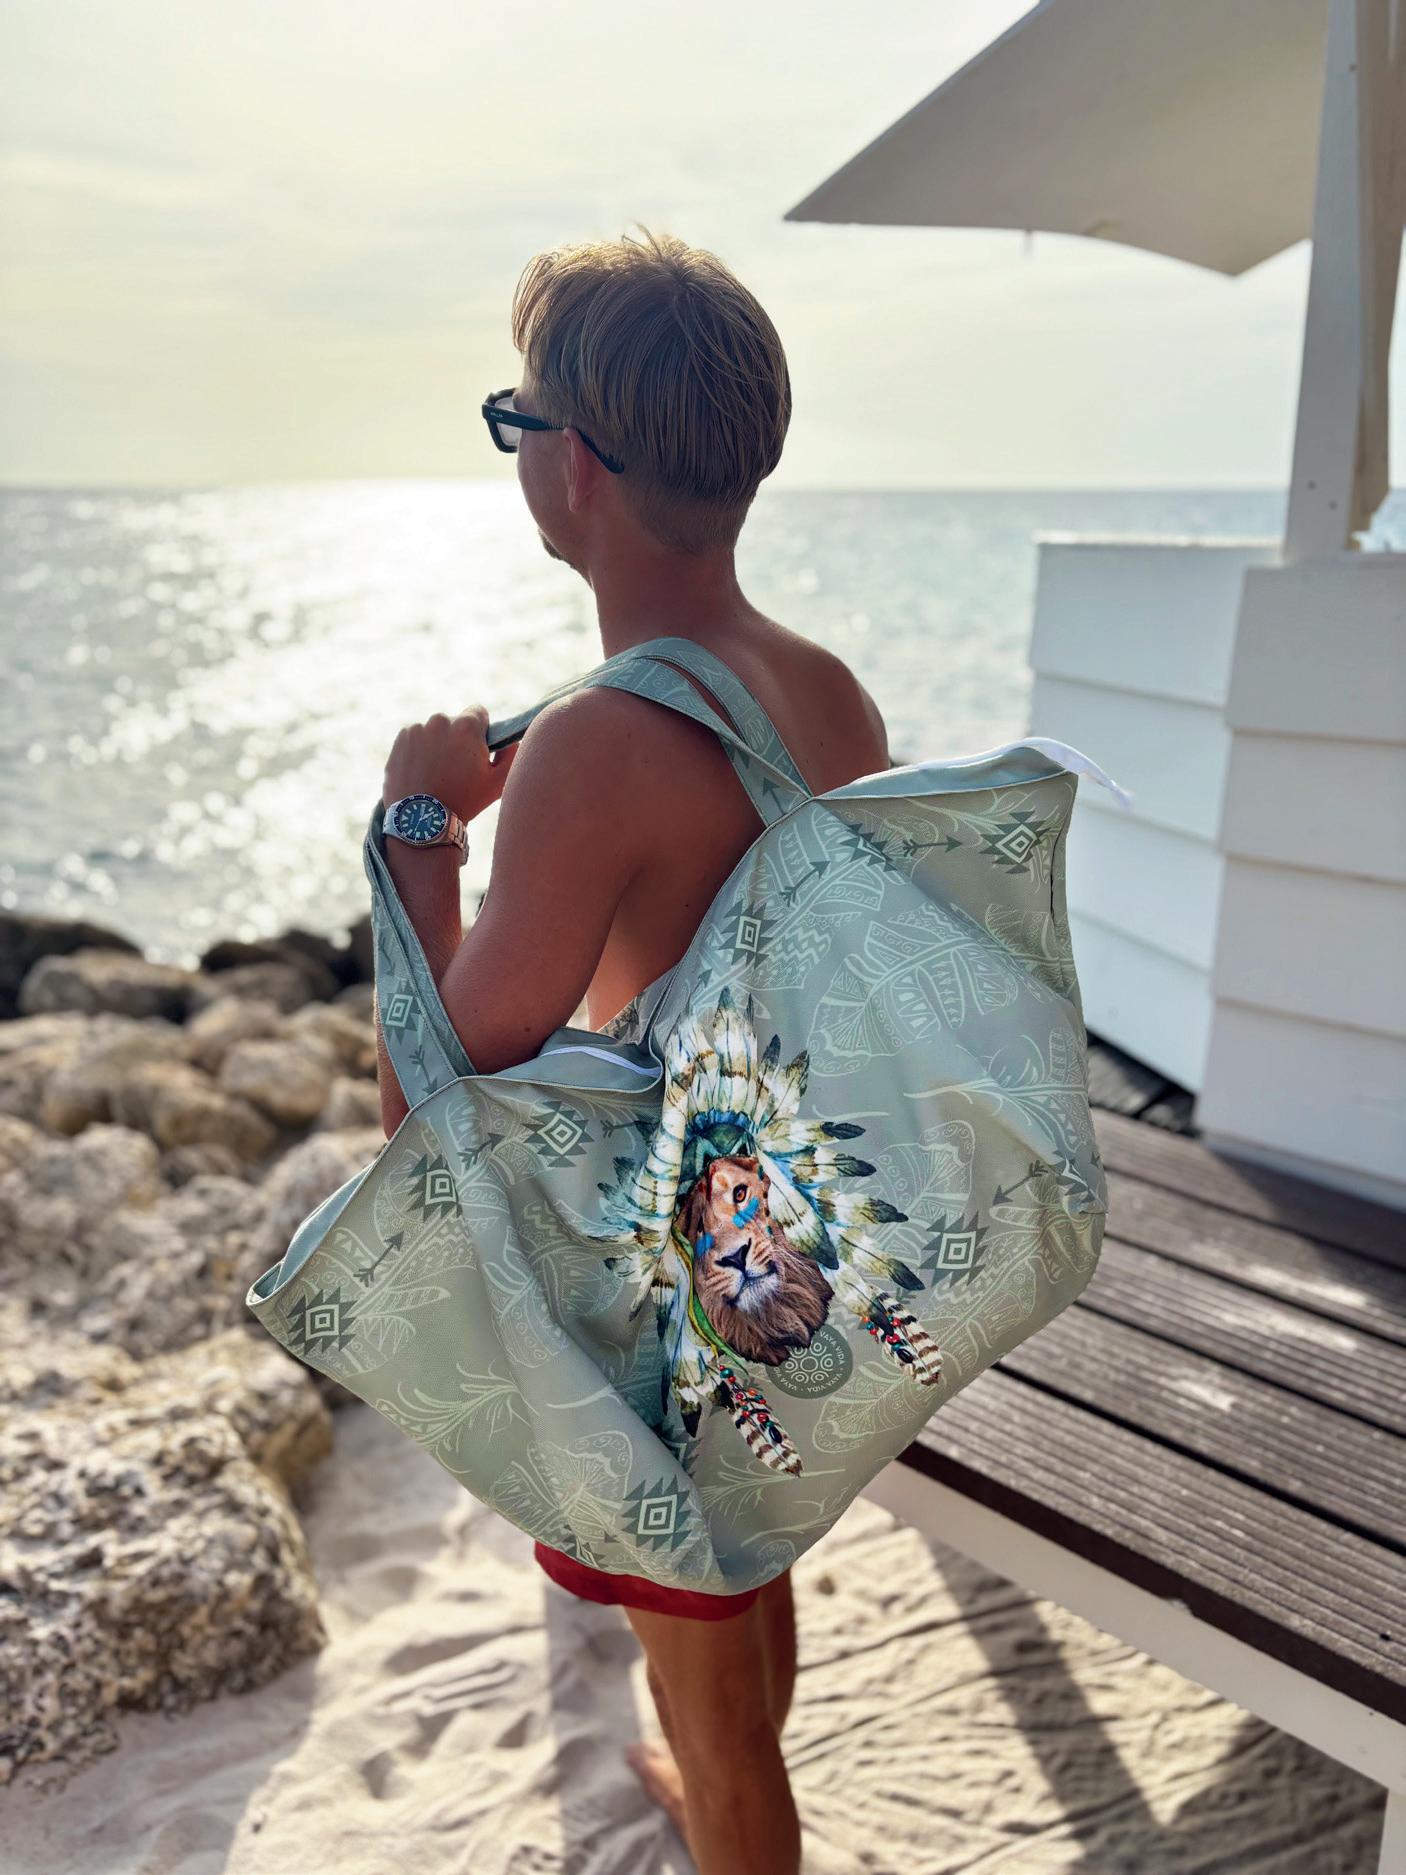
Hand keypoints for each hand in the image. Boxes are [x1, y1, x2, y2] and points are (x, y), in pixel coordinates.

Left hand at [381, 705, 518, 822]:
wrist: (422, 820)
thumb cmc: (464, 801)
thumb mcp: (498, 782)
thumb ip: (512, 755)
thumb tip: (512, 740)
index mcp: (467, 726)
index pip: (479, 712)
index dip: (481, 731)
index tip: (477, 749)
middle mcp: (440, 721)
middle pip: (455, 723)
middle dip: (457, 739)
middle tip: (457, 768)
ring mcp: (418, 729)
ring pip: (434, 732)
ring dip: (437, 745)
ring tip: (437, 774)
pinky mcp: (401, 740)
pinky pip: (415, 739)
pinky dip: (419, 751)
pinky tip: (422, 773)